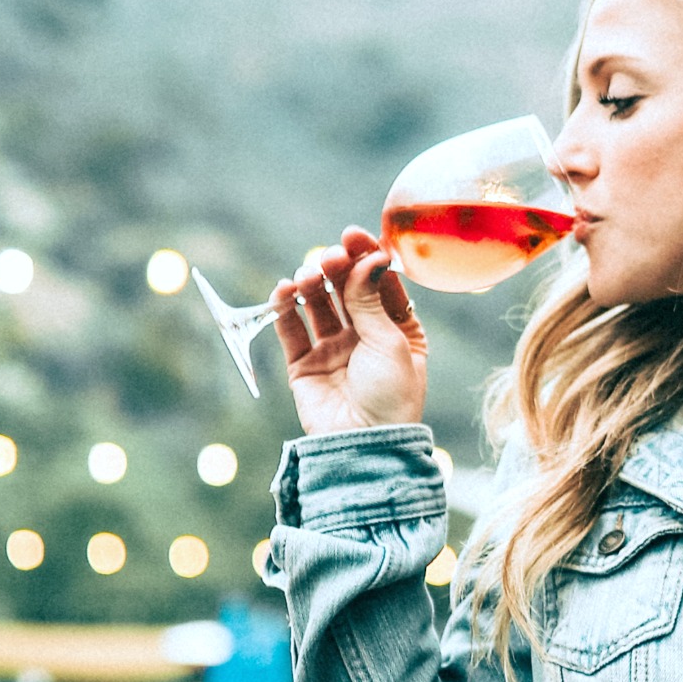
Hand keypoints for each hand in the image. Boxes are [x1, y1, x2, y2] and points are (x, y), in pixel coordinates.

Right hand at [273, 225, 429, 435]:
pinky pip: (290, 329)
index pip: (380, 283)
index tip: (353, 235)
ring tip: (307, 277)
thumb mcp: (390, 343)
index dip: (366, 257)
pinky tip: (284, 291)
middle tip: (330, 257)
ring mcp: (334, 349)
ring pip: (317, 304)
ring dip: (311, 285)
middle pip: (346, 289)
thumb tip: (369, 257)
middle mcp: (365, 336)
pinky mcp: (304, 365)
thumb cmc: (391, 397)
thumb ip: (371, 300)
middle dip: (337, 268)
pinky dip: (285, 308)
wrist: (365, 446)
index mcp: (398, 330)